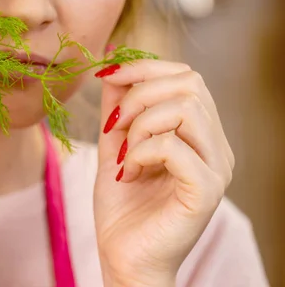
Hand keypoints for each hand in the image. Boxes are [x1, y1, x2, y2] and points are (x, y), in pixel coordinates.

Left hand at [92, 60, 233, 286]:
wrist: (124, 257)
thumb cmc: (123, 206)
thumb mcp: (114, 145)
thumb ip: (118, 108)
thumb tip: (113, 65)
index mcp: (199, 134)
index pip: (186, 76)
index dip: (144, 68)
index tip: (106, 76)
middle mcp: (216, 147)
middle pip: (189, 84)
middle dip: (139, 94)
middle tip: (113, 126)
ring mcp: (216, 169)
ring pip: (185, 109)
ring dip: (140, 126)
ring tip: (123, 156)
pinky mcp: (206, 191)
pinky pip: (175, 146)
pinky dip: (141, 152)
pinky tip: (128, 173)